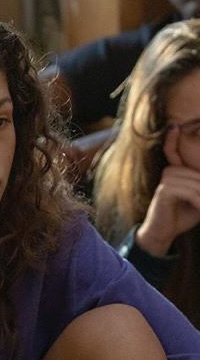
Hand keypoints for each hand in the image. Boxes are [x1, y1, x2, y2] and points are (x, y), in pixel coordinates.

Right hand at [136, 126, 199, 255]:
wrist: (163, 233)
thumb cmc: (182, 215)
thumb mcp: (198, 198)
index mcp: (175, 172)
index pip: (174, 151)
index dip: (172, 138)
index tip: (174, 126)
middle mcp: (169, 172)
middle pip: (196, 172)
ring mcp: (165, 180)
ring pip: (194, 181)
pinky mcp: (162, 190)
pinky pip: (187, 190)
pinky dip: (197, 200)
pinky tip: (199, 208)